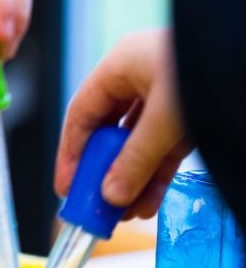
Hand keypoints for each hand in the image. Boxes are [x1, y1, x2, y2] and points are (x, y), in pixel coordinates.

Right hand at [55, 29, 188, 218]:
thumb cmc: (210, 68)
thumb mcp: (167, 119)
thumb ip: (137, 159)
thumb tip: (111, 194)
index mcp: (121, 66)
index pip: (82, 113)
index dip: (71, 152)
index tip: (67, 186)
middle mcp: (139, 78)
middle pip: (109, 130)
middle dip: (104, 170)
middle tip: (98, 203)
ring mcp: (166, 95)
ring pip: (139, 142)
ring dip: (132, 176)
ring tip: (126, 210)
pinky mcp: (190, 113)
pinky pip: (165, 145)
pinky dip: (157, 171)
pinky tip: (150, 198)